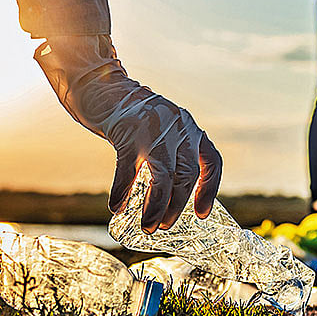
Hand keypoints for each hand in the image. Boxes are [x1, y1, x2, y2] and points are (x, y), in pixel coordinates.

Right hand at [35, 35, 222, 233]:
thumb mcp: (164, 131)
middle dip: (177, 206)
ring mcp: (154, 130)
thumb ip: (172, 155)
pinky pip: (128, 170)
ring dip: (156, 206)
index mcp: (189, 129)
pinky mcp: (128, 133)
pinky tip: (116, 207)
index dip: (209, 189)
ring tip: (148, 227)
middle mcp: (178, 128)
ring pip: (164, 177)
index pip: (211, 162)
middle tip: (164, 227)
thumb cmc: (135, 118)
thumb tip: (172, 200)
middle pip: (187, 175)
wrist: (105, 88)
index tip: (202, 213)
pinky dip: (122, 191)